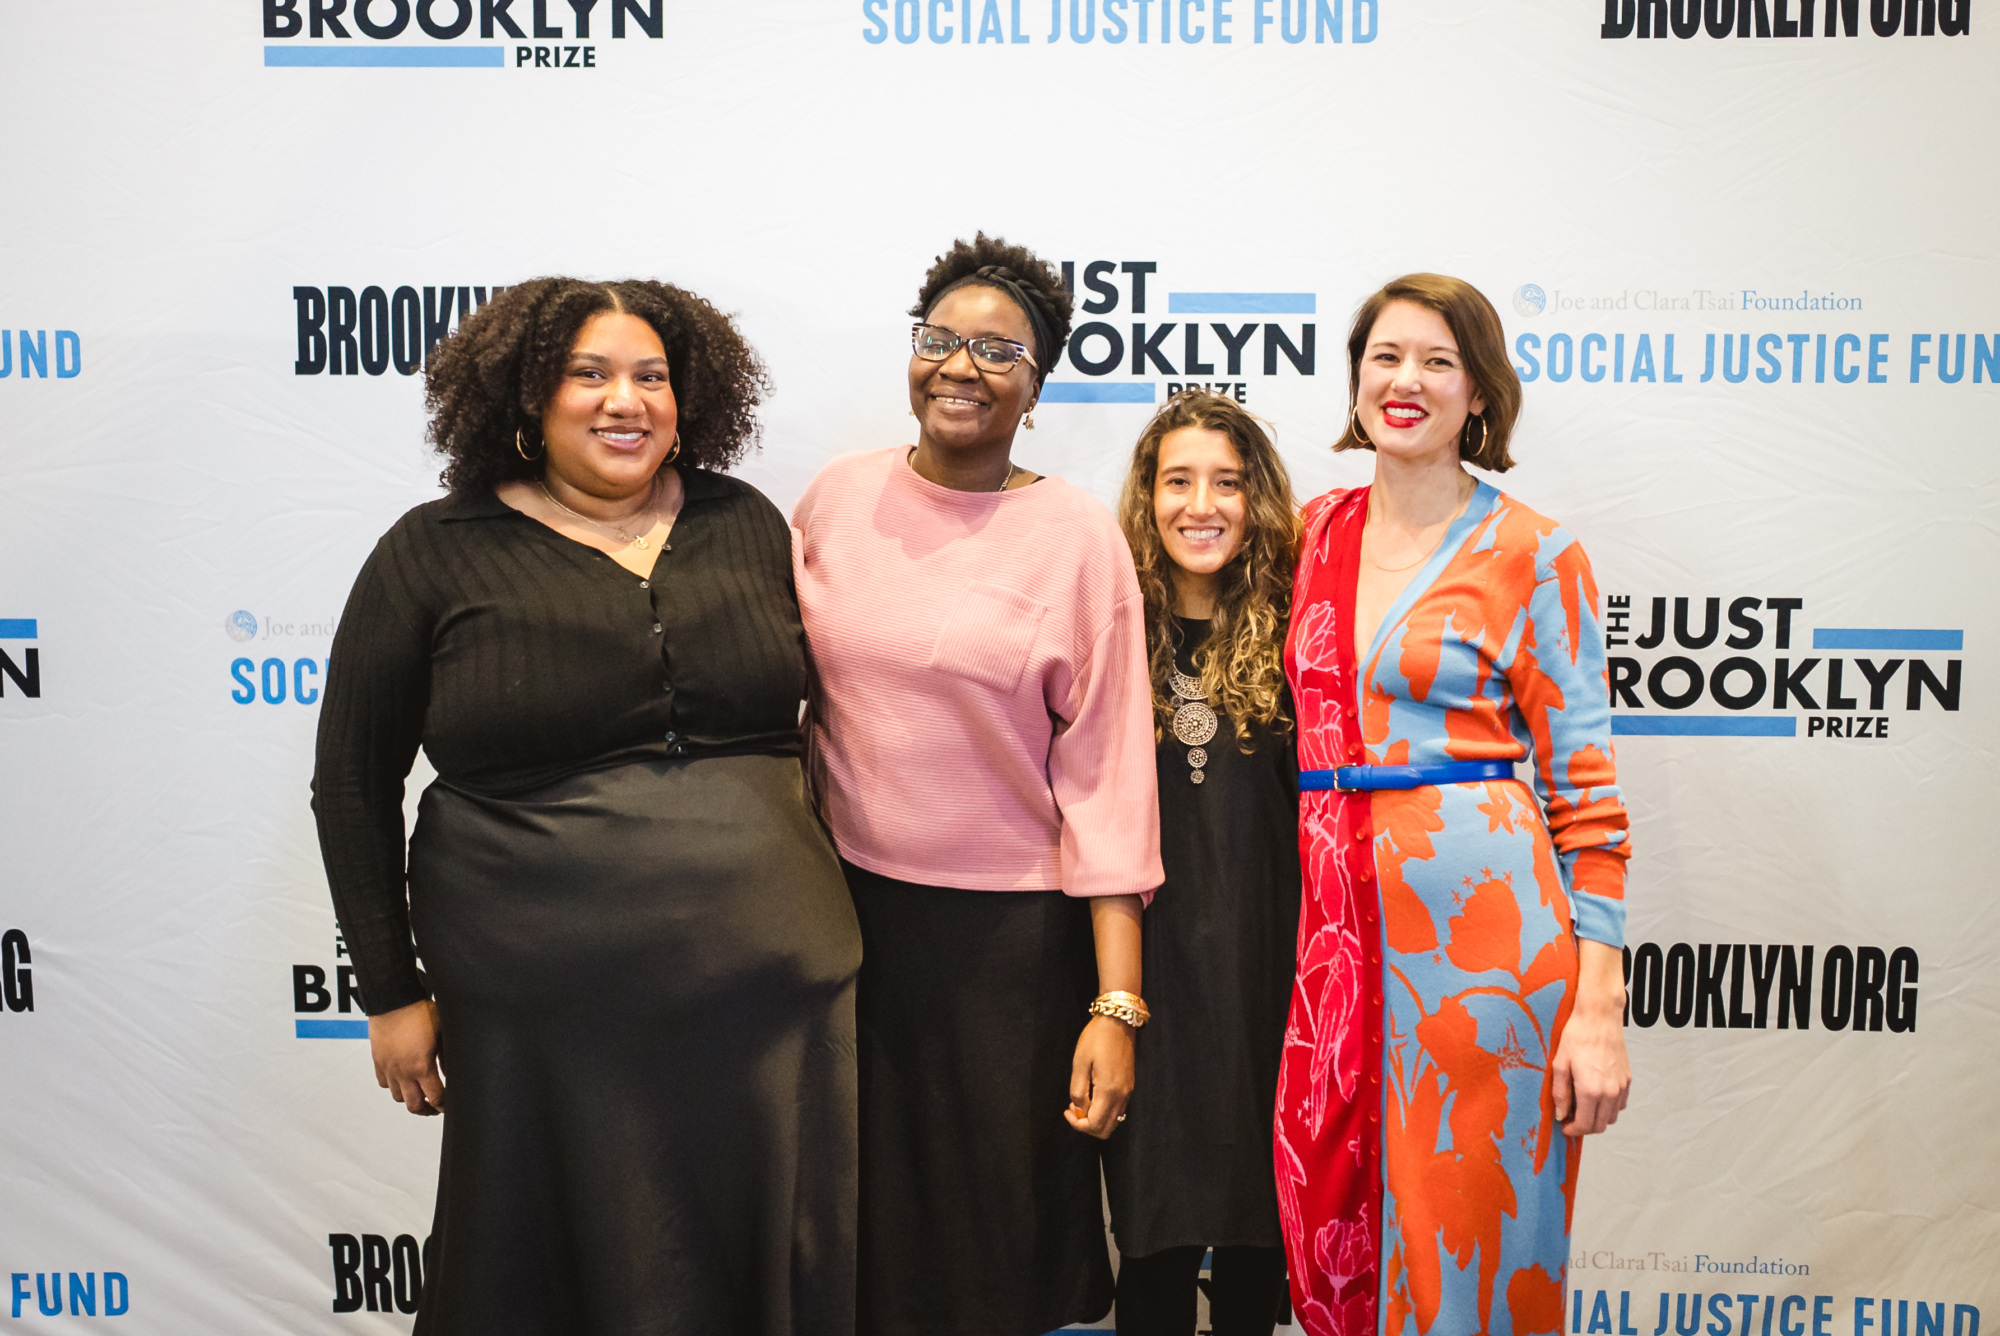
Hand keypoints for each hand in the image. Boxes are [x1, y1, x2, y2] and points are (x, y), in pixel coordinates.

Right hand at [370, 999, 444, 1115]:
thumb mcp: (443, 1033)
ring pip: (397, 1097)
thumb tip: (451, 1072)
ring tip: (420, 1095)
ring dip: (410, 1098)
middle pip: (413, 1105)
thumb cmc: (420, 1011)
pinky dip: (393, 1086)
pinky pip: (384, 1083)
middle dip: (427, 1110)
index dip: (444, 1105)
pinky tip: (403, 1080)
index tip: (449, 1106)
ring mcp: (388, 1067)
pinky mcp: (378, 1061)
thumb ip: (446, 1056)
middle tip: (435, 1107)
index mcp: (421, 1067)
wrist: (394, 999)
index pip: (435, 1097)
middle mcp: (402, 1071)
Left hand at [1064, 1014, 1133, 1138]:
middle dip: (1087, 1125)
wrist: (1118, 1021)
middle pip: (1106, 1129)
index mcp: (1109, 1091)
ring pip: (1113, 1121)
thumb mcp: (1079, 1063)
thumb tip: (1079, 1110)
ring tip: (1081, 1100)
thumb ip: (1078, 1090)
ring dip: (1095, 1118)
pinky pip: (1117, 1109)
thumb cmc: (1096, 1038)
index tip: (1067, 1110)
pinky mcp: (1129, 1086)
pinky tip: (1092, 1093)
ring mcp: (1127, 1092)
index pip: (1095, 1125)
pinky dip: (1104, 1110)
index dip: (1078, 1125)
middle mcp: (1122, 1096)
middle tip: (1073, 1108)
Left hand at [1551, 940, 1630, 1136]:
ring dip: (1597, 1118)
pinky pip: (1620, 1104)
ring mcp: (1621, 1086)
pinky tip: (1595, 1096)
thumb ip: (1560, 1093)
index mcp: (1591, 1090)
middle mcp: (1610, 1092)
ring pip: (1611, 1117)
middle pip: (1600, 1126)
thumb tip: (1561, 1114)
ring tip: (1581, 1106)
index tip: (1564, 1127)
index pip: (1585, 1125)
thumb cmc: (1577, 1036)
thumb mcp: (1560, 1064)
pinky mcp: (1627, 1079)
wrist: (1599, 1016)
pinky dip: (1608, 1107)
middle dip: (1584, 1127)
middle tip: (1570, 1118)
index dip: (1573, 1130)